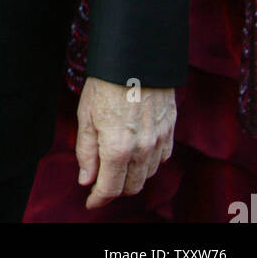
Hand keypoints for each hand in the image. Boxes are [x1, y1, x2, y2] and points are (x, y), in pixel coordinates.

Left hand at [76, 77, 174, 208]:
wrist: (135, 56)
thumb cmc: (106, 82)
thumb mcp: (86, 115)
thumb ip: (86, 152)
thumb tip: (86, 179)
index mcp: (118, 148)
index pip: (110, 188)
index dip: (98, 199)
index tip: (91, 202)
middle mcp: (142, 150)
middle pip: (131, 187)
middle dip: (115, 189)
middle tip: (102, 182)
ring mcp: (159, 140)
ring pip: (148, 174)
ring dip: (133, 177)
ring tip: (118, 165)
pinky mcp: (170, 129)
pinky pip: (163, 158)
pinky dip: (150, 162)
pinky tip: (139, 153)